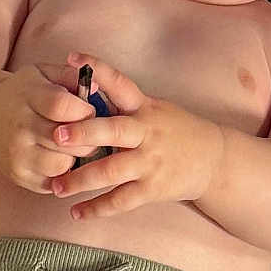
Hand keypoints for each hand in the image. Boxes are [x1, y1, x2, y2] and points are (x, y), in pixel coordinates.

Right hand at [0, 61, 96, 192]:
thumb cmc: (25, 94)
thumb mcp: (43, 73)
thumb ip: (70, 76)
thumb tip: (97, 86)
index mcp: (28, 97)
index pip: (62, 106)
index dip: (84, 110)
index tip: (89, 110)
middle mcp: (19, 127)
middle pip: (65, 139)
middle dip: (87, 137)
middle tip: (88, 132)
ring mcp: (17, 154)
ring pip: (62, 164)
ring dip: (75, 157)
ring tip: (74, 146)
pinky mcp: (19, 176)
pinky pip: (55, 182)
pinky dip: (65, 174)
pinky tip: (62, 158)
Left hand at [48, 52, 226, 217]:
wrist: (214, 160)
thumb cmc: (177, 131)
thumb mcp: (156, 109)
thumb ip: (124, 105)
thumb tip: (83, 93)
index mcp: (144, 108)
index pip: (120, 83)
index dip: (97, 68)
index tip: (71, 57)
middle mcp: (146, 133)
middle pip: (113, 130)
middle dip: (84, 132)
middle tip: (57, 136)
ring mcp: (150, 162)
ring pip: (111, 171)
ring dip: (80, 179)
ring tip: (56, 186)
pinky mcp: (153, 189)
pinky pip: (121, 200)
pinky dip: (97, 208)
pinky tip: (77, 212)